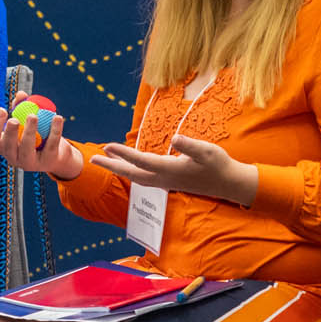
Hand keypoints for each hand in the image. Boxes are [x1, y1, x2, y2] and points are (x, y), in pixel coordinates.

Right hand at [0, 108, 82, 179]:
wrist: (55, 156)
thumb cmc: (35, 135)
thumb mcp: (25, 121)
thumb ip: (21, 107)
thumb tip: (21, 94)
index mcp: (4, 146)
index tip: (2, 110)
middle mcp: (13, 157)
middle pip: (8, 147)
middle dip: (10, 133)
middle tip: (14, 119)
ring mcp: (30, 163)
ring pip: (27, 150)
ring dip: (30, 132)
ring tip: (33, 116)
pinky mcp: (47, 162)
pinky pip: (50, 145)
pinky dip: (54, 131)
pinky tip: (57, 117)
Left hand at [95, 134, 256, 206]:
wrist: (228, 183)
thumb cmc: (218, 165)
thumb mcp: (206, 151)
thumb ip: (190, 145)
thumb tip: (176, 138)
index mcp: (169, 169)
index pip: (141, 161)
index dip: (123, 153)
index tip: (107, 147)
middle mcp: (164, 178)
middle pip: (131, 173)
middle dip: (111, 165)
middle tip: (92, 159)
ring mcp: (166, 182)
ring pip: (136, 177)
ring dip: (119, 169)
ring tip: (105, 160)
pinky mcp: (169, 182)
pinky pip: (143, 179)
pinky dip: (131, 172)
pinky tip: (129, 168)